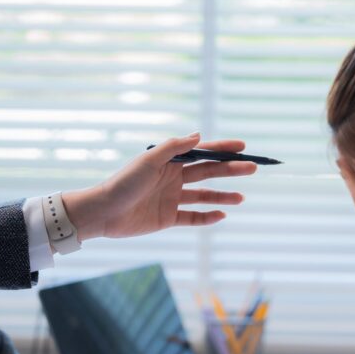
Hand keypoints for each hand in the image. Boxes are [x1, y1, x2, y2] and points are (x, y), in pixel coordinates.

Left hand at [62, 133, 255, 239]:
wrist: (103, 212)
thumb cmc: (123, 183)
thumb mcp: (148, 161)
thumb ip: (173, 148)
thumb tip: (199, 136)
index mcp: (169, 161)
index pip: (201, 152)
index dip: (222, 148)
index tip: (242, 146)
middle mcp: (173, 178)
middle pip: (208, 173)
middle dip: (230, 170)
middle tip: (251, 169)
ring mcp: (171, 198)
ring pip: (204, 196)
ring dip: (223, 196)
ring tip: (242, 197)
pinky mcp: (168, 218)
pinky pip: (193, 217)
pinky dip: (208, 217)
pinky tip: (222, 215)